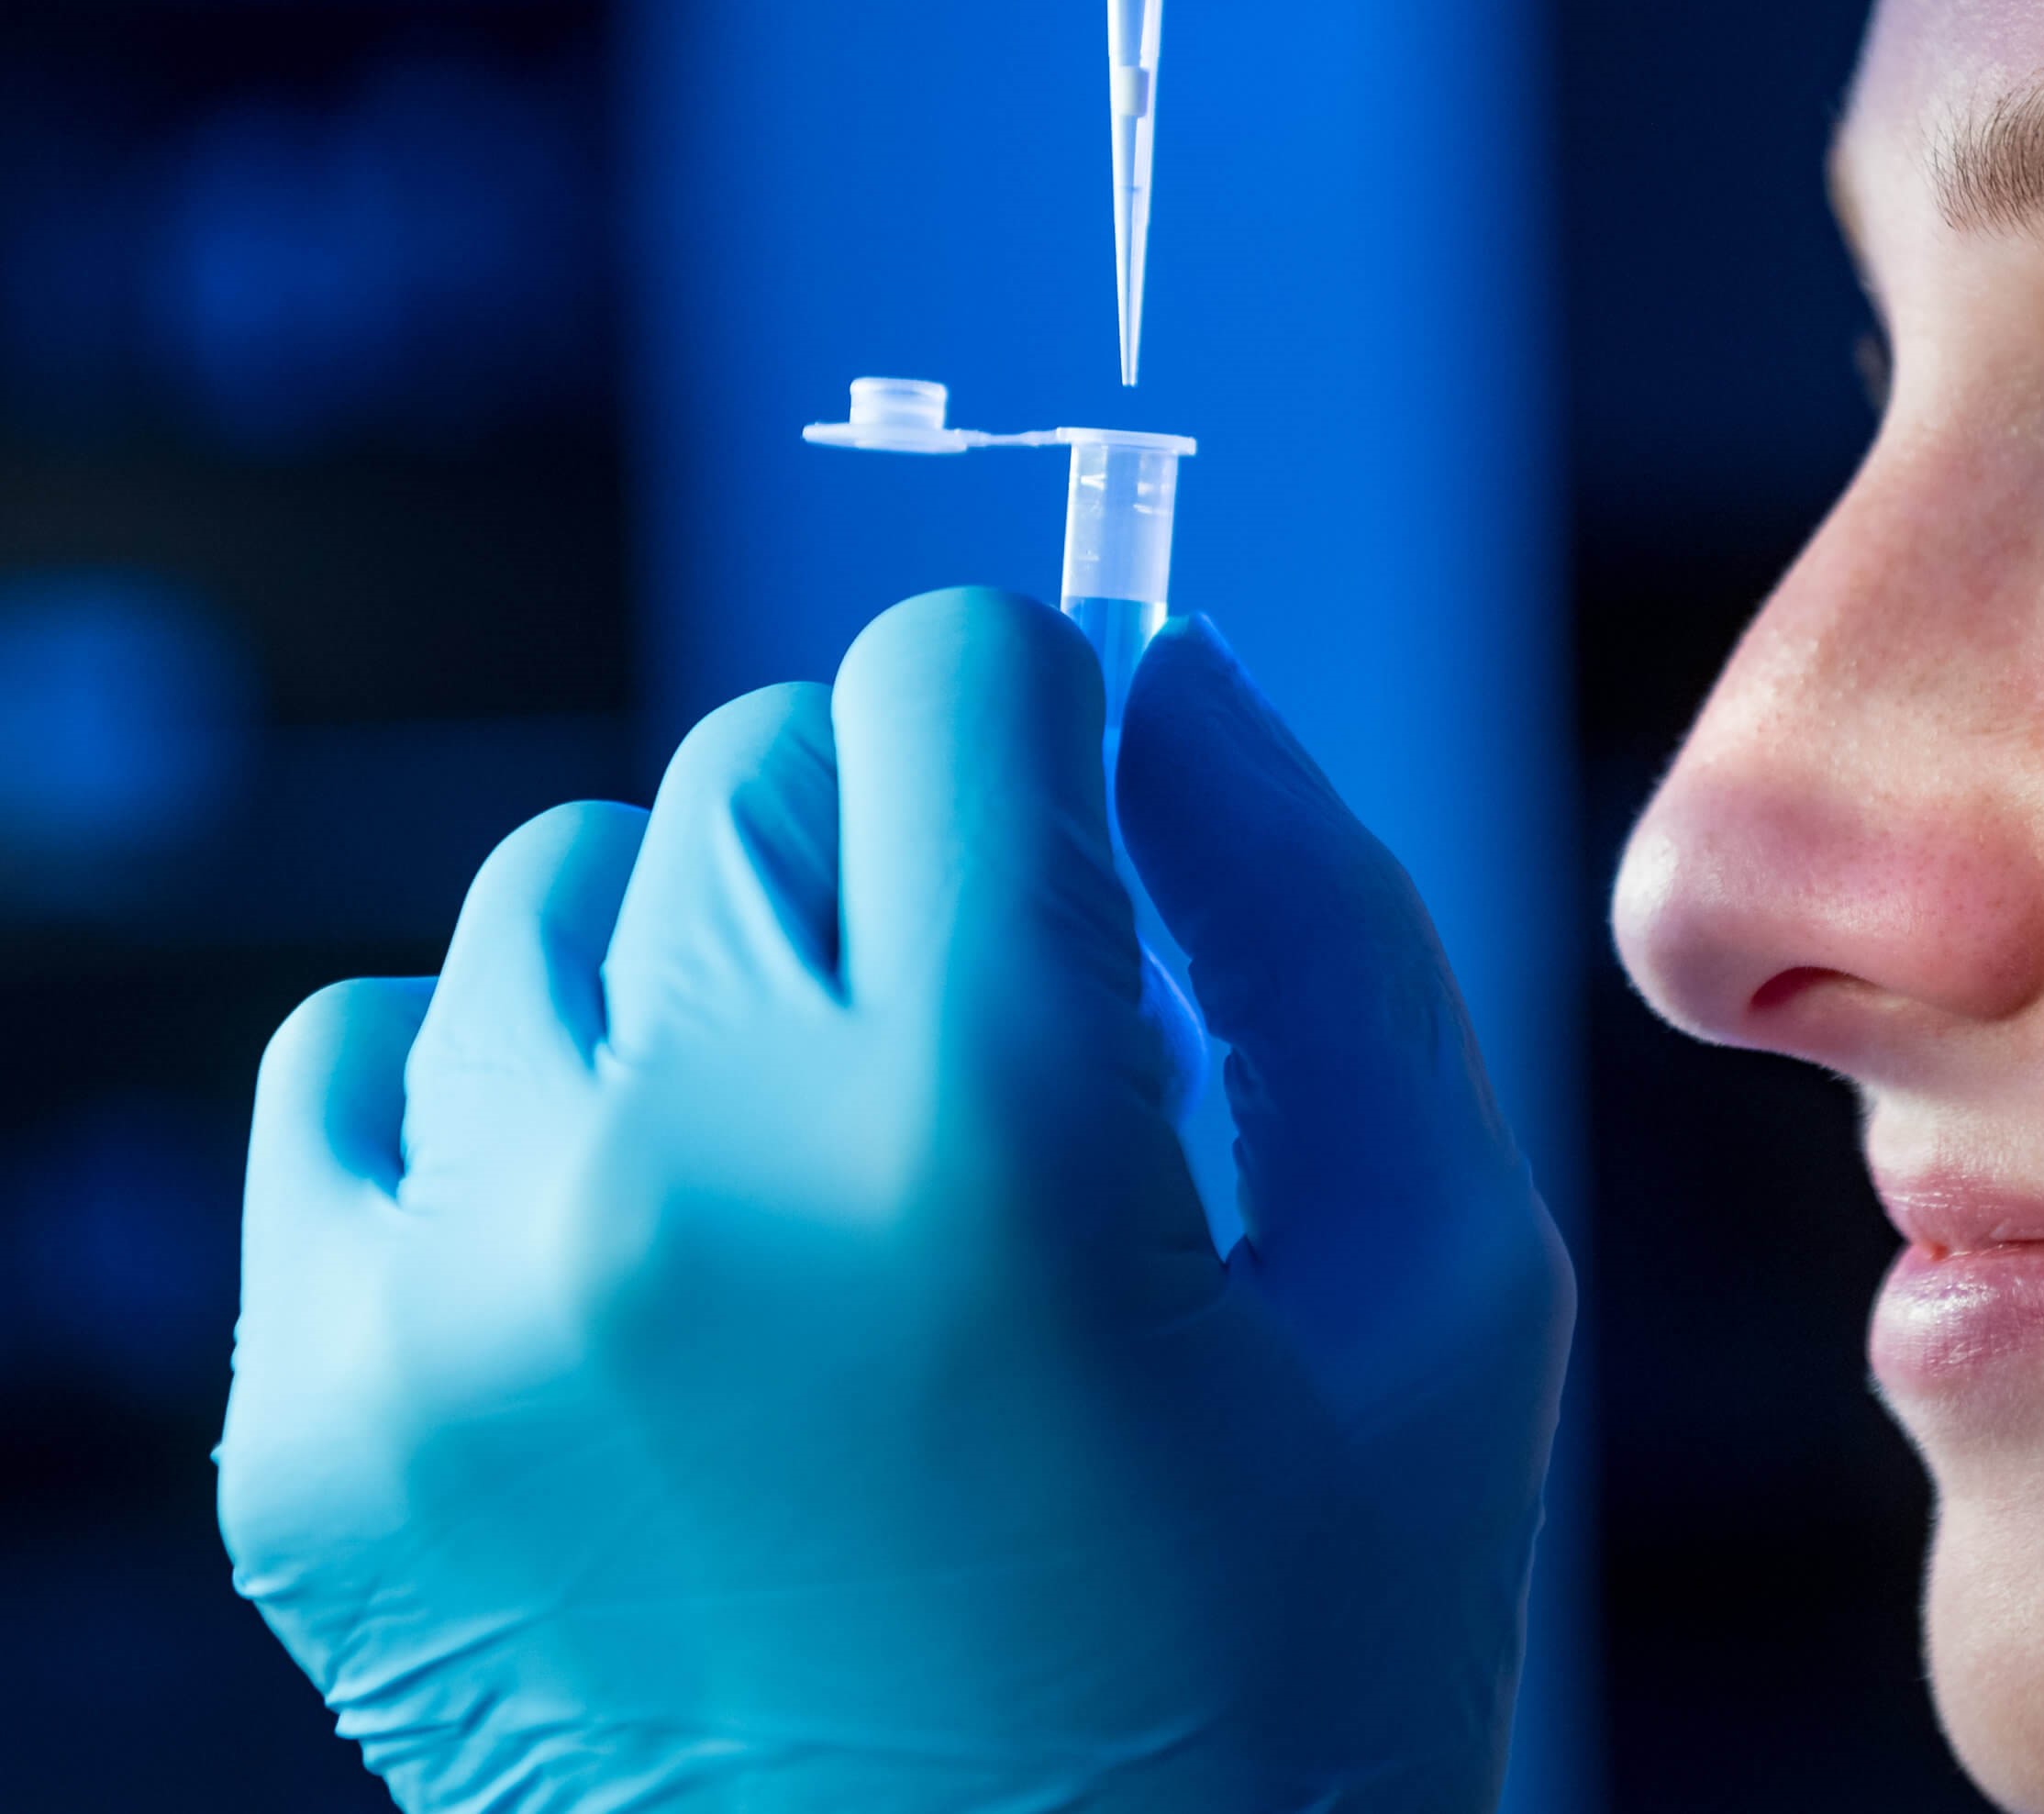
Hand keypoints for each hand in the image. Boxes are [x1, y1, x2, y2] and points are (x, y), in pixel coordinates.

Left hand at [217, 589, 1573, 1812]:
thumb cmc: (1291, 1669)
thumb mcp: (1438, 1286)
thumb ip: (1319, 919)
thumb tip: (1162, 667)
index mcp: (986, 1139)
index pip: (953, 673)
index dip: (1057, 729)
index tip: (1092, 853)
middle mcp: (673, 1190)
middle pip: (750, 764)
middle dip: (900, 856)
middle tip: (995, 1069)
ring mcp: (449, 1319)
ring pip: (545, 894)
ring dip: (702, 970)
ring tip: (824, 1183)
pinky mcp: (312, 1439)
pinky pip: (347, 1070)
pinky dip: (497, 1100)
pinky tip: (645, 1252)